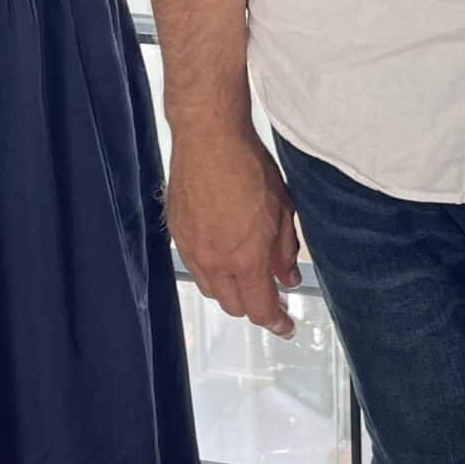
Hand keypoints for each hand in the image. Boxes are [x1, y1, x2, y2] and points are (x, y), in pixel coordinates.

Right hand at [168, 123, 302, 338]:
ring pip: (212, 289)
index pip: (261, 310)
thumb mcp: (283, 210)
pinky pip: (194, 265)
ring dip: (231, 289)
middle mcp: (215, 262)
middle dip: (254, 305)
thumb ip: (285, 250)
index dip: (277, 323)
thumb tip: (288, 276)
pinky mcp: (176, 234)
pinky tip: (223, 250)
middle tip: (270, 294)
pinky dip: (211, 268)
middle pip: (234, 306)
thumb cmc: (247, 166)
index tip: (285, 325)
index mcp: (246, 260)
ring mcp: (191, 249)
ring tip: (246, 271)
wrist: (209, 138)